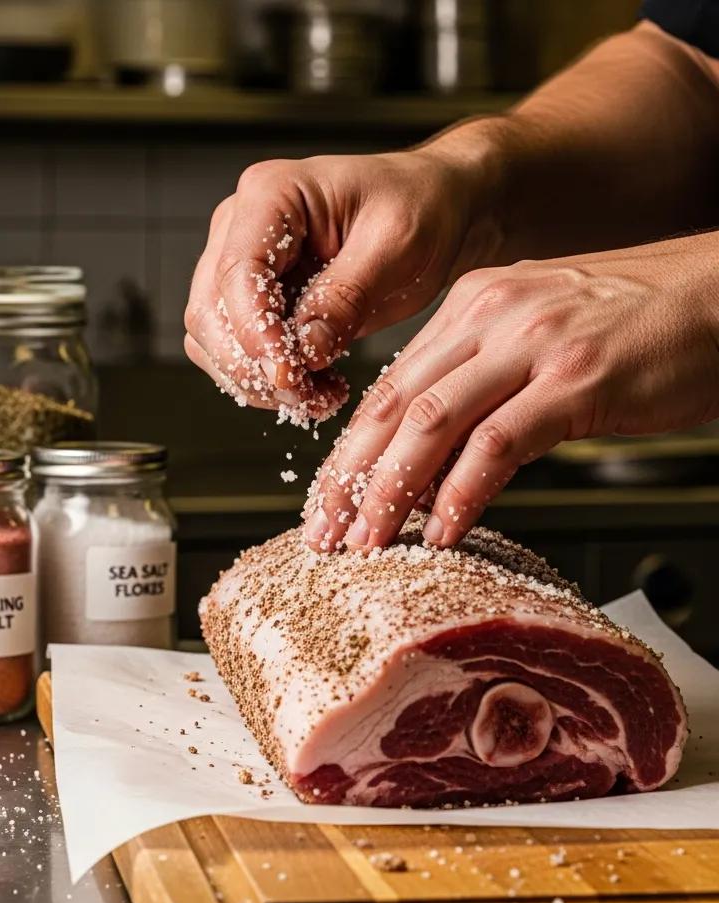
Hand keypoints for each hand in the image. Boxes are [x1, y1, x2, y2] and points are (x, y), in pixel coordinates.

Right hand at [183, 148, 487, 420]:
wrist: (436, 211)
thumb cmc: (420, 208)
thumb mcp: (397, 245)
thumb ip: (346, 295)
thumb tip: (303, 350)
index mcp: (272, 194)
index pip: (237, 272)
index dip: (254, 332)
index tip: (288, 373)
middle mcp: (242, 227)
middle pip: (210, 312)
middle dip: (252, 366)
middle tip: (306, 396)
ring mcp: (241, 265)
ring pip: (213, 340)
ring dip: (257, 381)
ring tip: (318, 396)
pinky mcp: (254, 301)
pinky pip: (237, 352)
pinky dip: (268, 381)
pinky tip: (314, 387)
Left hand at [304, 232, 718, 551]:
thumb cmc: (635, 325)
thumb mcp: (535, 339)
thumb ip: (478, 385)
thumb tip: (428, 459)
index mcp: (469, 307)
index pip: (389, 387)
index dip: (349, 451)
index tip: (326, 499)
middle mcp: (490, 317)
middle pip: (394, 407)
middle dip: (349, 478)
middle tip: (323, 531)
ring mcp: (532, 345)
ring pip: (432, 424)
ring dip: (392, 491)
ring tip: (368, 541)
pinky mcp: (577, 379)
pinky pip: (499, 443)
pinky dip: (462, 493)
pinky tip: (443, 530)